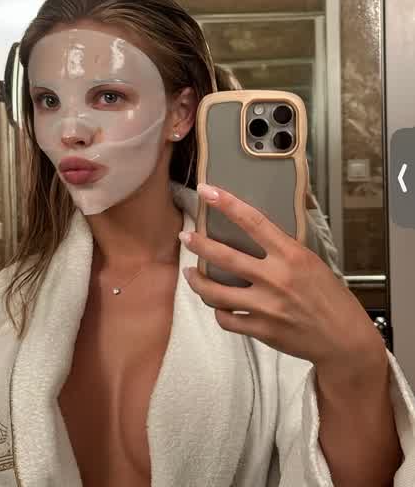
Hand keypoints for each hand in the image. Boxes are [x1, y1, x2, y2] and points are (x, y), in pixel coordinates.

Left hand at [179, 183, 386, 374]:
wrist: (344, 339)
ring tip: (189, 274)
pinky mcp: (261, 329)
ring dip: (197, 281)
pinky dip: (218, 311)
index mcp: (291, 255)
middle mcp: (275, 278)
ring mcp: (266, 306)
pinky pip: (226, 319)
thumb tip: (257, 235)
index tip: (206, 191)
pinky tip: (217, 305)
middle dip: (198, 244)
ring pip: (215, 292)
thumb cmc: (331, 298)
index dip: (226, 203)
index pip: (252, 221)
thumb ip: (284, 250)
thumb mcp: (312, 263)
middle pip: (224, 256)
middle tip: (185, 237)